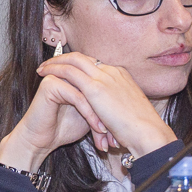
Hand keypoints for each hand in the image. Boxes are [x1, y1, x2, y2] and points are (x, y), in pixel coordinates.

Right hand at [0, 69, 112, 171]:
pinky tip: (97, 128)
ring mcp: (58, 76)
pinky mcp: (51, 84)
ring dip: (101, 112)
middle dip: (108, 108)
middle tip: (117, 127)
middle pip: (97, 84)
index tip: (119, 125)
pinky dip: (90, 114)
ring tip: (107, 131)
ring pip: (89, 91)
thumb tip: (126, 104)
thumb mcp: (90, 114)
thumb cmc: (64, 129)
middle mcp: (68, 73)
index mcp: (77, 76)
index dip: (112, 102)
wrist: (41, 140)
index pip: (101, 81)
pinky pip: (78, 97)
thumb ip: (102, 103)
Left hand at [37, 53, 177, 156]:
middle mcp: (113, 72)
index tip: (66, 68)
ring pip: (73, 60)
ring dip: (55, 62)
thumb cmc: (140, 129)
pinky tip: (45, 74)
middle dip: (64, 58)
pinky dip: (55, 70)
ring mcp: (105, 77)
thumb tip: (107, 112)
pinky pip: (70, 72)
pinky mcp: (96, 88)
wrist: (148, 133)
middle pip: (83, 57)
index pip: (95, 64)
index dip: (78, 65)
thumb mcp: (127, 110)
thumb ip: (115, 105)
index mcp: (121, 76)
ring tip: (42, 68)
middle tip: (49, 63)